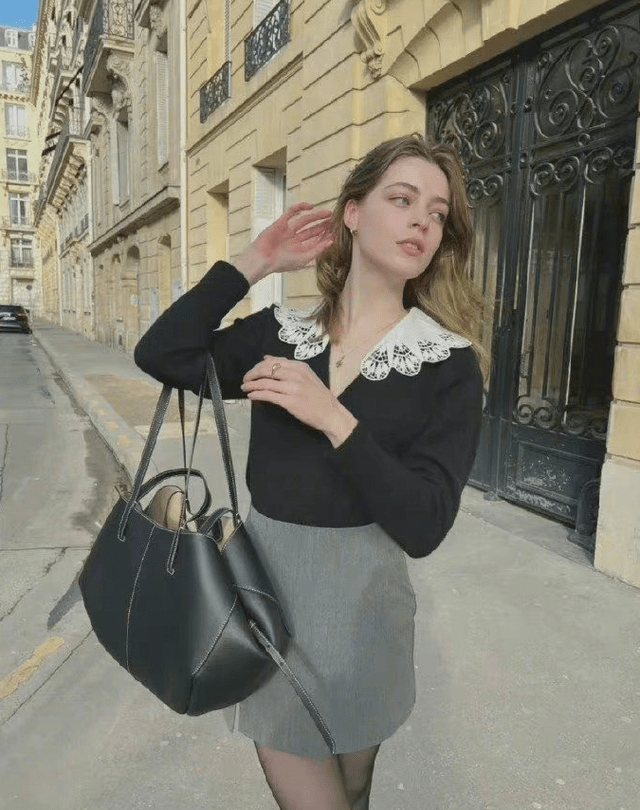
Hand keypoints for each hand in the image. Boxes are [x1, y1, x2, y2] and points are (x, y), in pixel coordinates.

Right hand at [235, 202, 334, 282]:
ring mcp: (288, 231)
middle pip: (312, 230)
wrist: (263, 260)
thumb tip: (332, 242)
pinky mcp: (281, 223)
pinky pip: (291, 212)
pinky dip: (300, 208)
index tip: (337, 231)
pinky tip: (310, 206)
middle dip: (323, 225)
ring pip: (305, 221)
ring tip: (328, 213)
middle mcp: (294, 240)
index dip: (326, 236)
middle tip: (336, 220)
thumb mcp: (304, 258)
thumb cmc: (281, 263)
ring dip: (316, 216)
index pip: (315, 241)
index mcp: (299, 250)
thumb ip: (318, 250)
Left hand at [240, 355, 357, 445]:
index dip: (258, 366)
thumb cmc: (318, 396)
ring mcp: (293, 388)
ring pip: (265, 382)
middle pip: (266, 369)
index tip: (252, 372)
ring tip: (245, 388)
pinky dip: (257, 394)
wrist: (331, 413)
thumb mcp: (306, 376)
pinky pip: (268, 395)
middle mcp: (296, 374)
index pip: (273, 361)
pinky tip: (252, 396)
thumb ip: (287, 366)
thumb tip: (266, 357)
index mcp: (300, 366)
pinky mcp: (290, 401)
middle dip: (252, 374)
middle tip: (245, 380)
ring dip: (251, 385)